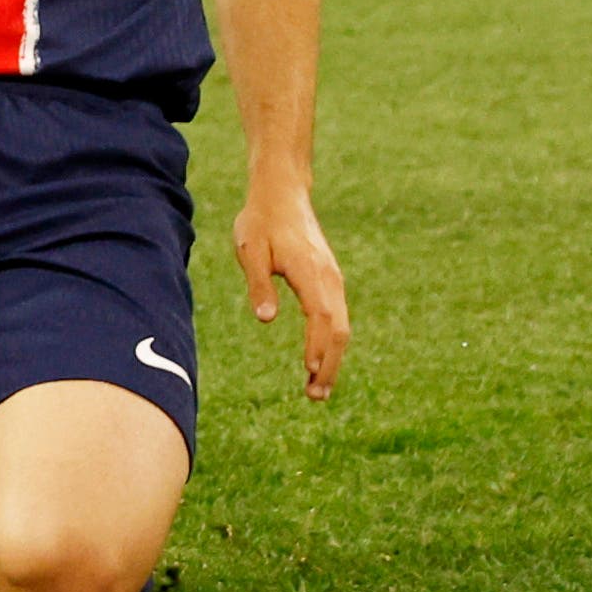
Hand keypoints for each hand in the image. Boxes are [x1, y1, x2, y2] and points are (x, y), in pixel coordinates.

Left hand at [235, 185, 350, 396]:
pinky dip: (332, 343)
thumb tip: (266, 319)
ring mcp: (333, 280)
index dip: (317, 346)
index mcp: (310, 271)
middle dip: (329, 364)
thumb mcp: (250, 250)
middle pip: (338, 329)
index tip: (308, 372)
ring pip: (341, 326)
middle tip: (315, 396)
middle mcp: (329, 278)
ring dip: (332, 358)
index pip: (320, 316)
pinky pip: (337, 318)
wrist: (282, 194)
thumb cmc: (261, 221)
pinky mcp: (330, 281)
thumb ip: (259, 284)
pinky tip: (319, 361)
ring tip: (316, 389)